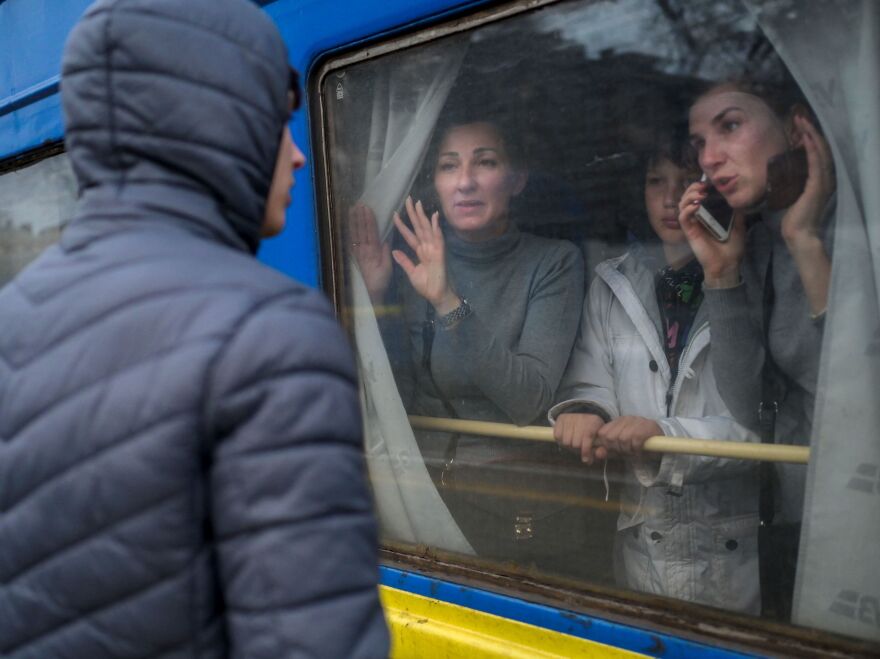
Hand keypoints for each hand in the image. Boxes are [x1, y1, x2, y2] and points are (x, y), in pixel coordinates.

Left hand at [348, 204, 391, 303]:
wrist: (372, 291)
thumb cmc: (382, 279)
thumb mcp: (388, 267)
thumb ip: (386, 253)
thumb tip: (386, 239)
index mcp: (373, 251)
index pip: (370, 232)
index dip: (368, 220)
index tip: (367, 209)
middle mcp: (363, 250)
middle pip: (361, 230)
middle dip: (360, 216)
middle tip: (358, 204)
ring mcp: (358, 252)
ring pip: (354, 233)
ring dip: (353, 220)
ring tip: (352, 209)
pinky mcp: (355, 255)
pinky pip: (350, 240)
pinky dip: (349, 230)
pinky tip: (348, 223)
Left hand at [392, 196, 459, 313]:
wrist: (437, 296)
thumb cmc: (427, 286)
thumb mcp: (411, 273)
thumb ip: (404, 261)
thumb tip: (393, 250)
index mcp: (419, 252)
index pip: (409, 235)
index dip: (402, 225)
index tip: (395, 214)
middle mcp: (426, 247)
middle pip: (418, 227)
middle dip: (413, 213)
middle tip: (408, 199)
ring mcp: (434, 249)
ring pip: (427, 229)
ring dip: (423, 216)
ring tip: (418, 203)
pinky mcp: (440, 253)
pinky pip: (438, 238)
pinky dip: (436, 227)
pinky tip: (434, 217)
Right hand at [553, 413, 606, 464]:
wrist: (583, 418)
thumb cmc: (593, 431)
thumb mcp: (601, 439)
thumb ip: (599, 452)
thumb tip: (588, 462)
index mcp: (594, 422)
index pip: (587, 441)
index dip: (586, 452)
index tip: (585, 459)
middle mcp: (582, 418)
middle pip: (575, 444)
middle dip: (577, 448)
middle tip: (579, 446)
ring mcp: (570, 417)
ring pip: (566, 441)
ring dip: (569, 444)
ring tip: (573, 441)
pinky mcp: (561, 418)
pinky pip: (557, 435)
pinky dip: (560, 438)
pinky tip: (566, 436)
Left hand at [596, 416, 662, 456]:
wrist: (662, 436)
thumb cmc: (639, 442)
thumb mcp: (622, 446)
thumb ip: (609, 449)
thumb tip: (597, 454)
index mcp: (617, 421)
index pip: (602, 433)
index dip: (606, 445)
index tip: (614, 450)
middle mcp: (625, 419)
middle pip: (611, 437)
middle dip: (617, 448)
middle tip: (626, 452)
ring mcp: (636, 421)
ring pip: (623, 439)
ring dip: (628, 450)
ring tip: (634, 451)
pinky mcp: (646, 427)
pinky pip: (635, 441)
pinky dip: (637, 449)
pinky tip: (640, 450)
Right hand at [678, 181, 746, 287]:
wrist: (727, 264)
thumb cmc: (732, 247)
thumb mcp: (738, 225)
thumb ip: (736, 212)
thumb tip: (738, 198)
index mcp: (708, 215)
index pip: (698, 196)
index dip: (699, 187)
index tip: (708, 182)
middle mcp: (698, 218)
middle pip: (687, 198)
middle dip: (692, 188)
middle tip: (703, 186)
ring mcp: (692, 225)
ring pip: (682, 205)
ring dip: (689, 196)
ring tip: (700, 195)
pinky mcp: (689, 232)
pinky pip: (683, 218)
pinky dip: (687, 210)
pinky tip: (696, 206)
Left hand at [780, 114, 835, 248]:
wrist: (798, 233)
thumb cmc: (793, 216)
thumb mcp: (792, 193)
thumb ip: (792, 180)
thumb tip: (781, 169)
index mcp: (820, 178)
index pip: (817, 152)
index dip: (810, 137)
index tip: (800, 125)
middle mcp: (826, 177)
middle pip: (821, 147)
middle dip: (811, 131)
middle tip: (800, 116)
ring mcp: (824, 180)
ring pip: (819, 151)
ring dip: (811, 135)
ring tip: (802, 121)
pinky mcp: (818, 185)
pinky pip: (816, 162)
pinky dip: (811, 149)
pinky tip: (805, 138)